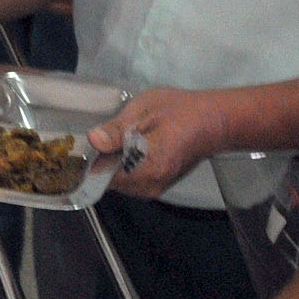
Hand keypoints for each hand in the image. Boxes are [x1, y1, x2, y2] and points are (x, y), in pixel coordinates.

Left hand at [84, 87, 238, 198]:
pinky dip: (125, 168)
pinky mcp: (159, 186)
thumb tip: (93, 140)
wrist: (215, 122)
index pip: (102, 175)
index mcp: (146, 167)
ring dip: (113, 165)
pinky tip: (129, 149)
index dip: (89, 160)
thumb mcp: (146, 109)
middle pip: (109, 181)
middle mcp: (149, 185)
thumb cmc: (181, 110)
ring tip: (116, 140)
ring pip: (119, 183)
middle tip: (101, 137)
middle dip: (100, 162)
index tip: (83, 144)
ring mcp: (155, 189)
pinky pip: (131, 182)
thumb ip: (118, 129)